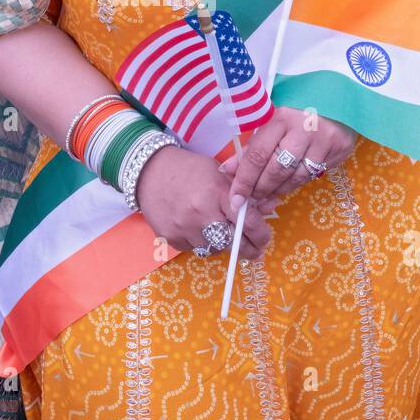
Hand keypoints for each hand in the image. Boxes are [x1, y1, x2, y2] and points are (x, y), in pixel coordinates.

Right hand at [134, 144, 278, 261]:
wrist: (149, 171)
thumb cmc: (189, 169)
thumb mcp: (219, 173)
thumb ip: (243, 192)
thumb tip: (270, 207)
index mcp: (216, 192)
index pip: (247, 222)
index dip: (261, 234)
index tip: (265, 237)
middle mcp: (200, 213)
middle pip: (234, 243)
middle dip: (249, 249)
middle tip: (256, 250)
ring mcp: (184, 228)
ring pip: (215, 249)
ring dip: (224, 244)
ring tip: (223, 233)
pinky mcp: (171, 239)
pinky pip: (196, 249)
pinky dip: (203, 243)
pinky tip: (200, 229)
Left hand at [220, 107, 358, 213]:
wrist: (337, 95)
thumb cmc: (296, 107)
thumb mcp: (272, 120)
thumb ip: (252, 145)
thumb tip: (228, 170)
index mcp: (282, 118)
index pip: (258, 155)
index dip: (244, 179)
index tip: (235, 198)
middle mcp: (305, 130)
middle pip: (277, 171)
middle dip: (260, 190)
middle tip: (251, 199)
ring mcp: (325, 141)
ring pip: (296, 178)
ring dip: (278, 190)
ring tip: (267, 195)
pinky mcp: (340, 150)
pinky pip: (313, 175)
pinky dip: (296, 183)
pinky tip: (286, 184)